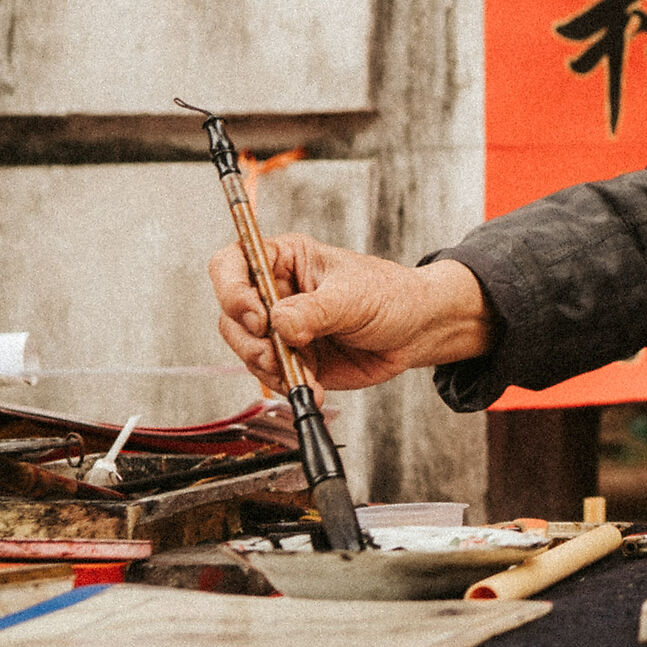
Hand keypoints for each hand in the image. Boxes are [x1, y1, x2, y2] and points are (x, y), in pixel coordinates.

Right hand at [208, 234, 491, 392]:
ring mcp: (279, 328)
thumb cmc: (389, 295)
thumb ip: (315, 310)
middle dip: (250, 340)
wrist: (414, 331)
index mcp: (285, 259)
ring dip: (268, 367)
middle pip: (231, 315)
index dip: (231, 290)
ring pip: (246, 349)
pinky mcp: (290, 359)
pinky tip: (312, 387)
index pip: (231, 263)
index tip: (257, 317)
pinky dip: (287, 384)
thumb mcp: (354, 296)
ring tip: (302, 373)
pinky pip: (270, 375)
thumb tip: (280, 324)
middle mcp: (275, 292)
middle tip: (277, 353)